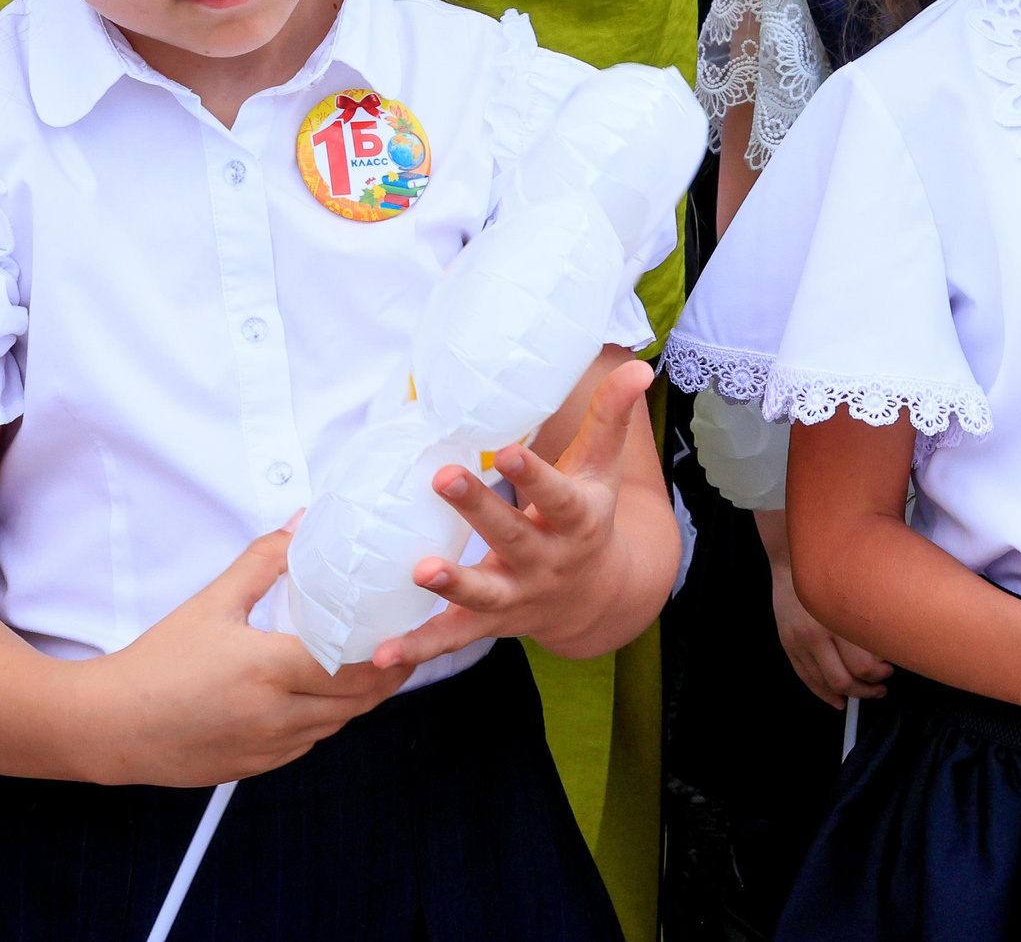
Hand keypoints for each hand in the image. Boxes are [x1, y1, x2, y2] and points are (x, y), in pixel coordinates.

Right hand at [83, 521, 407, 785]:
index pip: (354, 663)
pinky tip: (325, 694)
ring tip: (374, 665)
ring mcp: (270, 747)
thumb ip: (262, 560)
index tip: (405, 626)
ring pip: (338, 723)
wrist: (110, 725)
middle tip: (404, 644)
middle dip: (388, 673)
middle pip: (359, 698)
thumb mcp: (212, 602)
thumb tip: (300, 523)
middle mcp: (277, 714)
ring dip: (360, 698)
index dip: (388, 648)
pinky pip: (310, 742)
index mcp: (270, 669)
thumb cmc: (158, 661)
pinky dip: (326, 718)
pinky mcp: (258, 767)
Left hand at [374, 358, 659, 668]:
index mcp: (576, 520)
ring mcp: (517, 597)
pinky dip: (419, 648)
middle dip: (480, 509)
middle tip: (444, 478)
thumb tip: (638, 366)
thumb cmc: (589, 516)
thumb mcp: (602, 468)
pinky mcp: (489, 624)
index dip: (535, 475)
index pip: (557, 495)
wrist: (597, 598)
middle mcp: (547, 562)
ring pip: (483, 595)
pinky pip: (452, 639)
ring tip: (419, 571)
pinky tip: (382, 653)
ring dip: (452, 586)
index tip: (508, 452)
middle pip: (513, 537)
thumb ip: (611, 417)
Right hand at [760, 510, 890, 708]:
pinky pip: (805, 678)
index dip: (879, 673)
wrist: (791, 557)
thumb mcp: (860, 586)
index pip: (862, 665)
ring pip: (825, 683)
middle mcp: (815, 634)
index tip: (890, 669)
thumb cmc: (832, 568)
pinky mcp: (788, 645)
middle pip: (844, 680)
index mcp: (837, 618)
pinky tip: (837, 700)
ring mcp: (798, 642)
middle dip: (867, 688)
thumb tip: (890, 649)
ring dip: (848, 694)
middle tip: (882, 685)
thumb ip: (872, 618)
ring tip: (865, 692)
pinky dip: (822, 693)